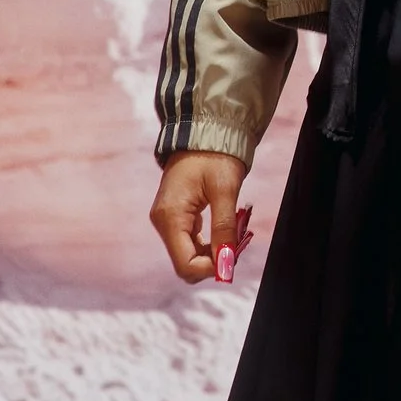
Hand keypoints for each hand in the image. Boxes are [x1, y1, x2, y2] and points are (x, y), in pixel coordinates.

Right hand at [152, 151, 251, 286]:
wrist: (205, 133)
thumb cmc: (215, 157)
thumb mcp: (225, 192)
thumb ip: (224, 230)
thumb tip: (226, 264)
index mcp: (170, 217)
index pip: (185, 265)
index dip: (211, 268)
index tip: (234, 255)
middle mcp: (163, 222)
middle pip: (186, 263)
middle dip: (213, 260)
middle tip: (237, 244)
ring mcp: (167, 220)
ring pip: (189, 255)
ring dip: (213, 252)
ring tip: (233, 235)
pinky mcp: (175, 217)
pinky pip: (190, 243)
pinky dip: (208, 244)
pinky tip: (224, 231)